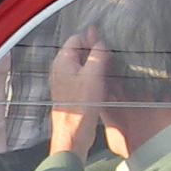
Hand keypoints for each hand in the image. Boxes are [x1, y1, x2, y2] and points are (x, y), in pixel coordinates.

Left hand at [46, 26, 109, 155]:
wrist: (74, 131)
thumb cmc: (81, 104)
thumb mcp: (94, 73)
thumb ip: (97, 54)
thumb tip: (101, 43)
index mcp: (62, 60)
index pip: (76, 39)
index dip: (91, 40)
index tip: (104, 46)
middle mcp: (60, 69)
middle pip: (80, 52)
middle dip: (95, 54)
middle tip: (109, 59)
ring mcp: (65, 81)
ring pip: (83, 66)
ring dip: (96, 67)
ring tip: (108, 72)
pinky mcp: (71, 93)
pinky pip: (84, 79)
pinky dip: (94, 79)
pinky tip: (103, 85)